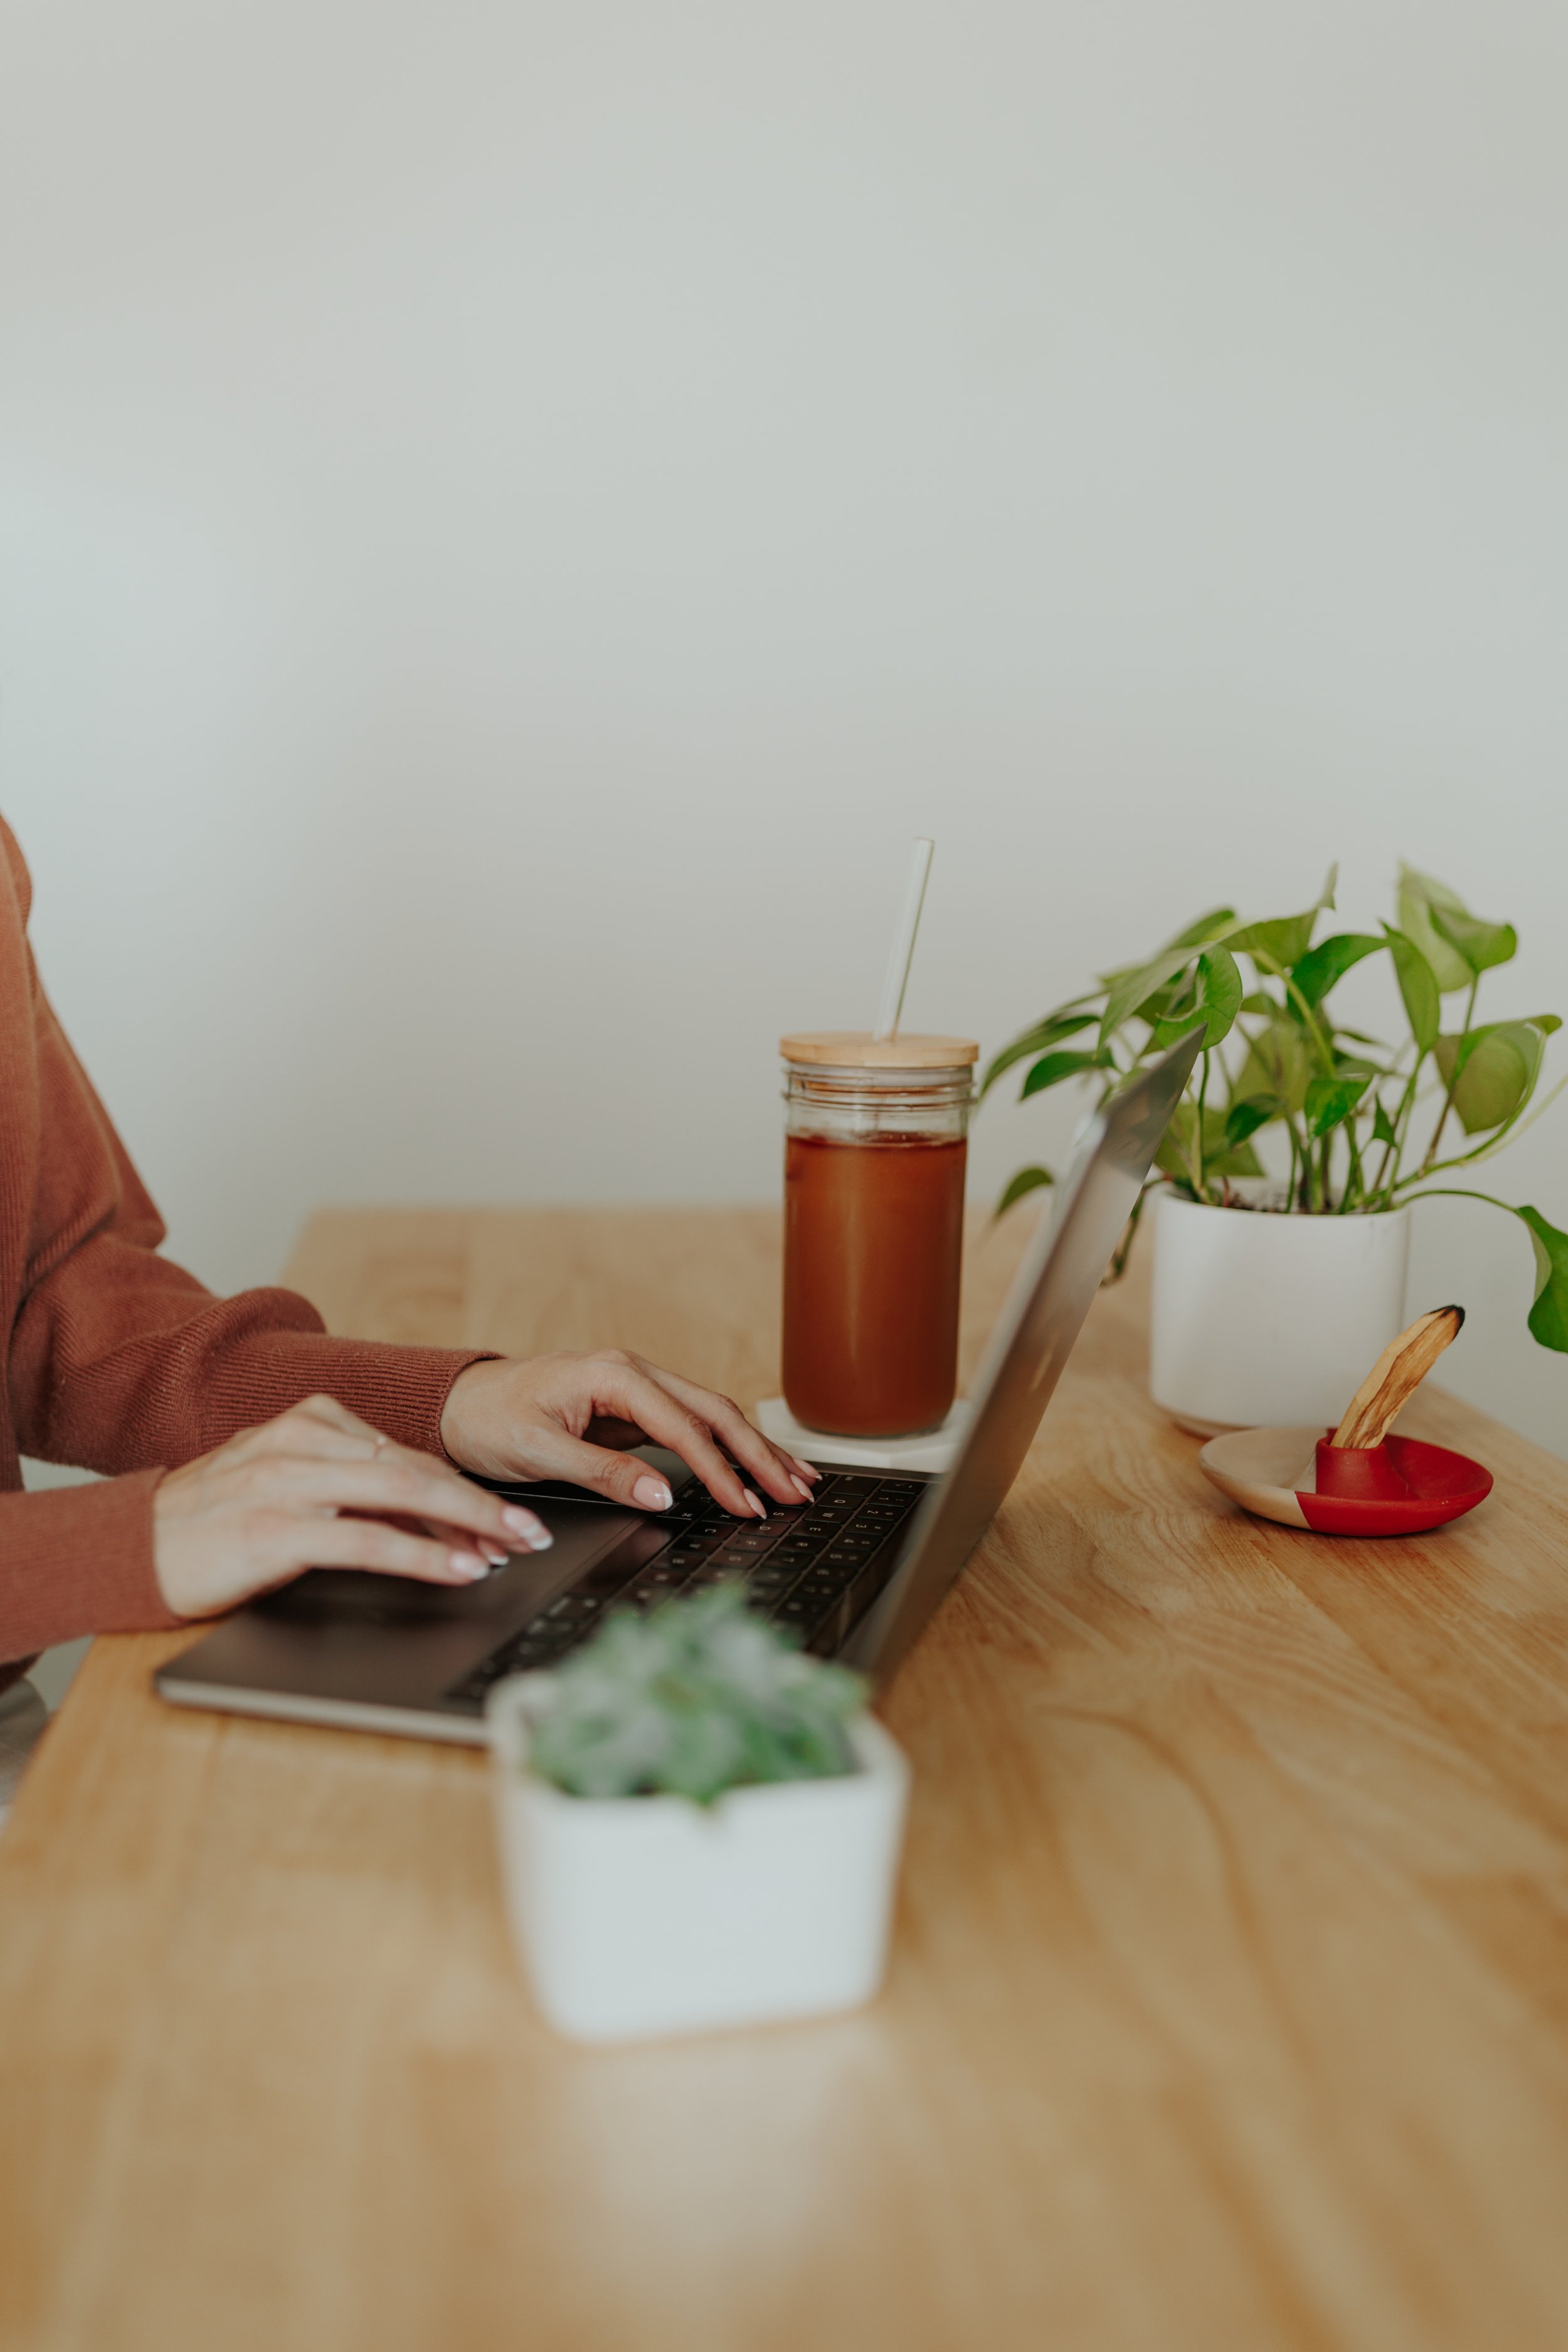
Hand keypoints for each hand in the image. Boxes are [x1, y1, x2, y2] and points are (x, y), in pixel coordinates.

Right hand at [153, 1393, 554, 1620]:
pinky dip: (420, 1554)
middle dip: (481, 1502)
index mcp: (309, 1424)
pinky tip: (456, 1568)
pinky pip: (364, 1539)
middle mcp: (301, 1443)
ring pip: (400, 1492)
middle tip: (530, 1531)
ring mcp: (285, 1482)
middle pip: (415, 1466)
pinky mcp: (271, 1528)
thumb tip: (430, 1521)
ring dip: (467, 1523)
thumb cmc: (211, 1526)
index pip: (406, 1453)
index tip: (509, 1517)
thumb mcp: (285, 1489)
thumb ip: (349, 1492)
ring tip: (510, 1548)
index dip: (464, 1488)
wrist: (127, 1548)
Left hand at [440, 1350, 818, 1518]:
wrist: (461, 1404)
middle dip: (760, 1454)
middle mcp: (634, 1373)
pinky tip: (754, 1466)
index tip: (747, 1504)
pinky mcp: (636, 1409)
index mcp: (614, 1376)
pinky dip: (729, 1448)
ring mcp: (638, 1389)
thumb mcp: (539, 1453)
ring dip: (755, 1448)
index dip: (721, 1470)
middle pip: (715, 1412)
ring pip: (713, 1415)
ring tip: (797, 1480)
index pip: (684, 1427)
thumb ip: (603, 1472)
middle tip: (796, 1493)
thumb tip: (661, 1492)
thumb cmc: (490, 1421)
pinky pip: (694, 1426)